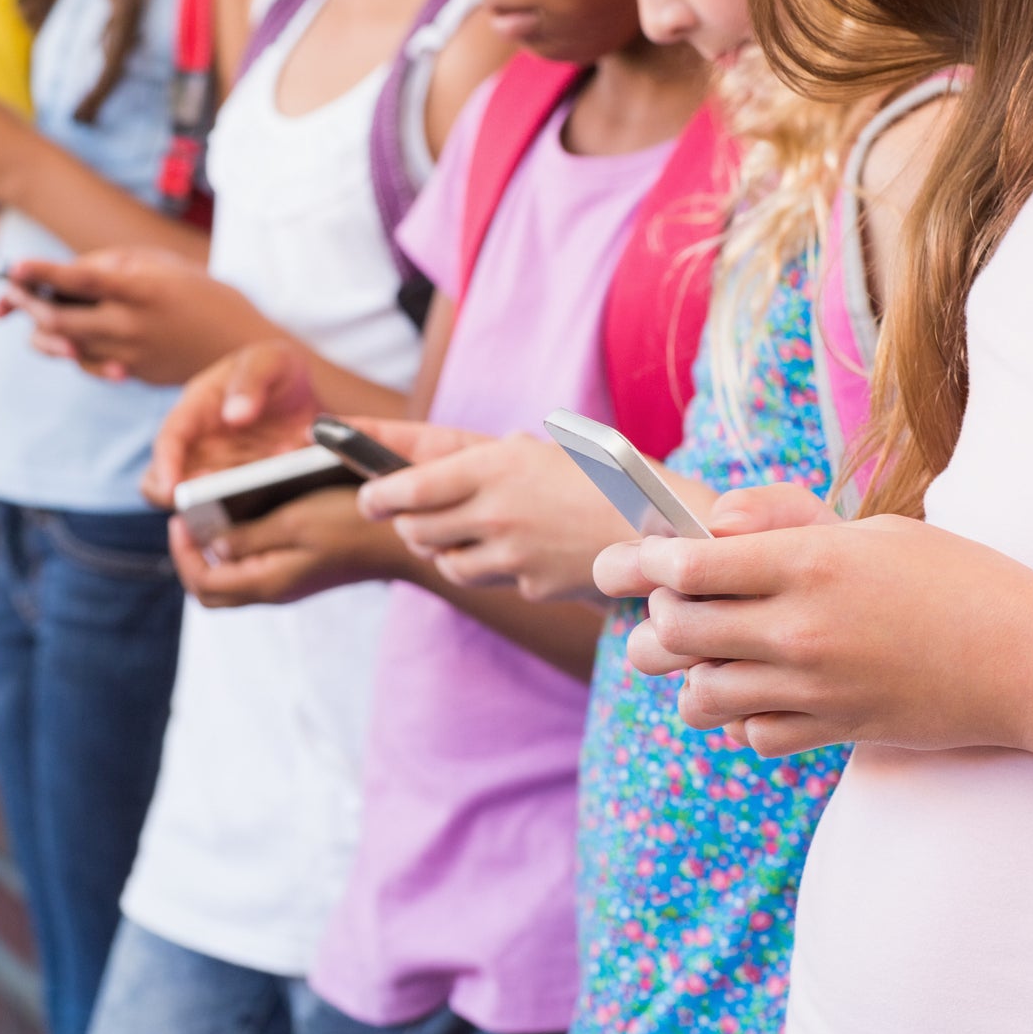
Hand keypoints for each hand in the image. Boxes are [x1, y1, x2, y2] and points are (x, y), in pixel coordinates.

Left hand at [0, 249, 272, 383]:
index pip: (81, 282)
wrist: (242, 349)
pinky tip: (69, 335)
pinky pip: (85, 364)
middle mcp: (132, 327)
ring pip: (64, 347)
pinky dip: (69, 348)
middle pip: (59, 321)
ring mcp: (129, 356)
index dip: (42, 273)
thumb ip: (113, 265)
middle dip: (24, 304)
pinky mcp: (130, 376)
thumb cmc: (203, 294)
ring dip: (41, 329)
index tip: (12, 266)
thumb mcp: (163, 264)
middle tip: (8, 290)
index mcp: (142, 290)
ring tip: (34, 310)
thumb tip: (66, 274)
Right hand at [142, 339, 327, 506]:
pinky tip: (285, 483)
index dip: (166, 466)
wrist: (307, 394)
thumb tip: (234, 415)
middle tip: (214, 502)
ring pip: (204, 504)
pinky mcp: (245, 490)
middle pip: (171, 484)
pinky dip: (259, 505)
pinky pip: (243, 508)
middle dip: (185, 500)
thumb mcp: (268, 360)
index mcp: (195, 410)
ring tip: (255, 490)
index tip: (172, 489)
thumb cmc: (276, 369)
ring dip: (226, 506)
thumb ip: (252, 379)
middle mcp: (200, 447)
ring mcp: (222, 472)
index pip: (169, 440)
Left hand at [168, 489, 411, 607]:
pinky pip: (256, 569)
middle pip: (213, 591)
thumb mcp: (296, 521)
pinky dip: (240, 549)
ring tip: (212, 519)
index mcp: (267, 582)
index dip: (183, 554)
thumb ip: (251, 537)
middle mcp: (273, 591)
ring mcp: (286, 584)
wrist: (400, 544)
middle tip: (188, 525)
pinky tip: (246, 518)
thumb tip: (213, 545)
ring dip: (215, 554)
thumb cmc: (351, 526)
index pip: (204, 583)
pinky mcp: (299, 574)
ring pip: (233, 581)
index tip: (178, 520)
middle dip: (192, 560)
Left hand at [358, 432, 640, 601]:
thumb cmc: (607, 473)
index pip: (405, 487)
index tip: (365, 495)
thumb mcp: (541, 448)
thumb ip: (483, 458)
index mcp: (492, 466)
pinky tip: (515, 550)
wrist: (667, 524)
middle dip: (407, 523)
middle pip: (415, 530)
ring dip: (443, 548)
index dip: (376, 493)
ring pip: (444, 561)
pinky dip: (489, 567)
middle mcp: (493, 512)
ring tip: (466, 531)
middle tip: (412, 514)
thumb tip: (430, 468)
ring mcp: (510, 555)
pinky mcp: (530, 585)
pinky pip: (489, 579)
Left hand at [595, 485, 1032, 756]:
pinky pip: (751, 734)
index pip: (686, 565)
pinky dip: (744, 717)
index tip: (619, 563)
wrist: (1030, 661)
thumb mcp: (870, 530)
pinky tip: (765, 693)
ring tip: (706, 655)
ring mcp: (814, 687)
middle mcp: (801, 629)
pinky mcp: (832, 731)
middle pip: (674, 631)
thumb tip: (707, 527)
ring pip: (698, 695)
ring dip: (689, 674)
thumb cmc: (953, 580)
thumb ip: (781, 521)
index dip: (638, 562)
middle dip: (652, 619)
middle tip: (662, 608)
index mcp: (809, 564)